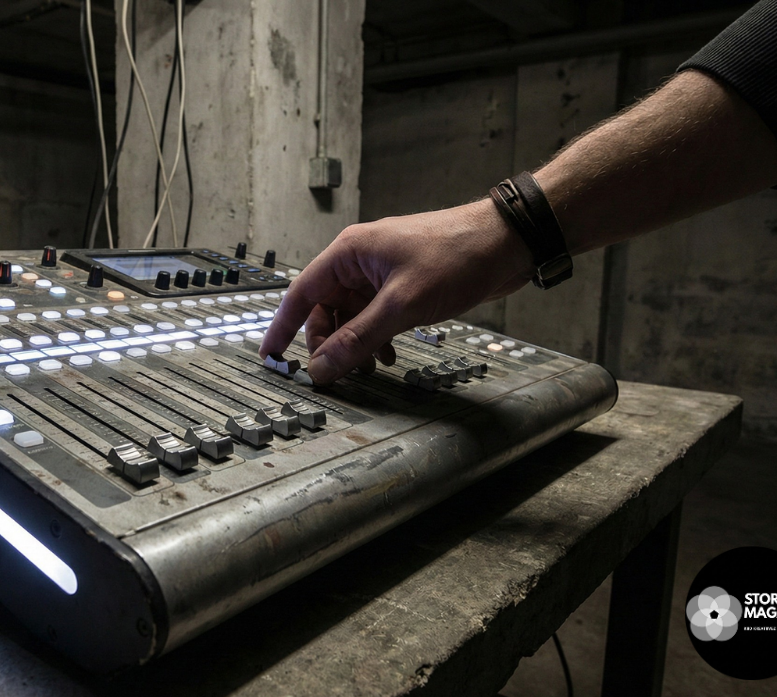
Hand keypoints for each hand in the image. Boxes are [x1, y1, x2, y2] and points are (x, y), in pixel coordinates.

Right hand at [258, 200, 533, 384]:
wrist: (507, 242)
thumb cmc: (456, 255)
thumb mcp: (401, 305)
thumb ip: (358, 339)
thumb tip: (322, 367)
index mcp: (349, 253)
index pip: (300, 294)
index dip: (282, 327)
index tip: (270, 356)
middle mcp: (360, 261)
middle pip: (324, 309)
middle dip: (326, 343)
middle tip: (329, 374)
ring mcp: (382, 273)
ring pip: (351, 316)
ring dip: (354, 343)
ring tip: (365, 371)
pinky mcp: (403, 285)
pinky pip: (375, 316)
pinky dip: (375, 338)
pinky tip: (388, 356)